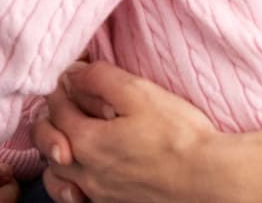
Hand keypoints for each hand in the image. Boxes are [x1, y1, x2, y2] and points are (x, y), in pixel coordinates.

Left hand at [32, 62, 239, 202]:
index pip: (55, 108)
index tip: (71, 78)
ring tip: (68, 139)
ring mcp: (100, 195)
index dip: (61, 88)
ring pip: (56, 175)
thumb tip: (72, 72)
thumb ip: (99, 78)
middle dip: (52, 117)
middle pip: (48, 140)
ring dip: (55, 153)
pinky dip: (70, 184)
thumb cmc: (181, 137)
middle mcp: (86, 172)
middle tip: (68, 104)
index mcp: (87, 141)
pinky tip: (84, 173)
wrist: (213, 180)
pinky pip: (77, 198)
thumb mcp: (139, 93)